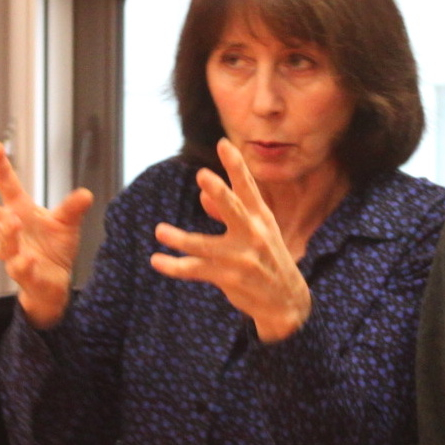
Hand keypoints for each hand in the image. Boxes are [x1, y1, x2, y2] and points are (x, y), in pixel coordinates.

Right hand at [0, 141, 91, 328]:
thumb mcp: (66, 223)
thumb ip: (72, 208)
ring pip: (4, 243)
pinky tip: (29, 257)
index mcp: (20, 211)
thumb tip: (86, 193)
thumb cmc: (53, 247)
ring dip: (7, 232)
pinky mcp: (24, 274)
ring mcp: (14, 253)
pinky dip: (23, 263)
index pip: (6, 185)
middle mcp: (11, 230)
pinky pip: (19, 268)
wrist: (54, 282)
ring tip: (13, 221)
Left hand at [150, 138, 311, 341]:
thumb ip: (227, 212)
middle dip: (220, 193)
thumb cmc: (267, 258)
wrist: (286, 301)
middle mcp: (254, 234)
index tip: (224, 144)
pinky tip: (157, 260)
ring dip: (180, 239)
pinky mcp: (229, 278)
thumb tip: (202, 196)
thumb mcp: (256, 231)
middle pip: (234, 210)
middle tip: (203, 175)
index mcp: (261, 217)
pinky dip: (174, 266)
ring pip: (204, 245)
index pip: (248, 187)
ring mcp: (241, 258)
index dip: (236, 165)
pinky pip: (196, 270)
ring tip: (159, 231)